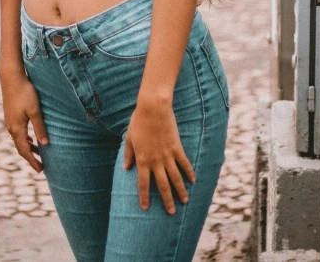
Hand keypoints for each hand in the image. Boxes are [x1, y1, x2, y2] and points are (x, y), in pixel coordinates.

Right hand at [0, 70, 48, 173]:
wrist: (11, 77)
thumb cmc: (25, 92)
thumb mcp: (35, 110)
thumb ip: (40, 127)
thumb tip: (45, 144)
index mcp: (17, 128)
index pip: (25, 150)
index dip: (33, 161)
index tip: (41, 170)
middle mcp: (11, 127)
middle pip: (20, 147)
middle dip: (30, 157)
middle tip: (41, 166)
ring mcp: (9, 121)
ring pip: (18, 140)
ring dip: (28, 147)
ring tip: (38, 152)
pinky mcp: (10, 115)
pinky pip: (17, 132)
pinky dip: (24, 138)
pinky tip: (30, 136)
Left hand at [123, 99, 195, 213]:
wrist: (153, 108)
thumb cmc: (138, 121)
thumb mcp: (129, 138)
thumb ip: (129, 154)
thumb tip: (126, 168)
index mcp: (142, 160)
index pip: (143, 184)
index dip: (144, 197)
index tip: (145, 208)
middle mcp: (156, 161)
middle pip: (162, 185)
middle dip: (166, 200)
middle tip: (170, 212)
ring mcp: (167, 155)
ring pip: (175, 178)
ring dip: (180, 191)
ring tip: (184, 202)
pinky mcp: (177, 147)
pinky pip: (184, 163)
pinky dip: (189, 172)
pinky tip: (193, 181)